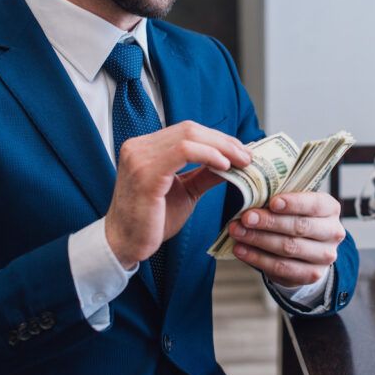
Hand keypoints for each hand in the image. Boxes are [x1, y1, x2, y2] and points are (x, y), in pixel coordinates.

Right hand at [105, 121, 250, 268]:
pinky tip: (224, 166)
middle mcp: (138, 146)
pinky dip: (208, 155)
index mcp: (145, 147)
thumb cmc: (152, 221)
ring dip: (221, 147)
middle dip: (224, 141)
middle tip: (247, 156)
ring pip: (189, 136)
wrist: (126, 245)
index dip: (217, 138)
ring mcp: (139, 157)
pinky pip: (183, 151)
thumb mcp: (186, 191)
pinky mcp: (145, 173)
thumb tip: (233, 161)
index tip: (241, 151)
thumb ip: (205, 173)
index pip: (187, 131)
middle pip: (190, 129)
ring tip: (241, 161)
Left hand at [229, 192, 344, 286]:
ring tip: (237, 232)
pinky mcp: (312, 275)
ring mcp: (324, 256)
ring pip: (288, 248)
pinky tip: (241, 249)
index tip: (272, 202)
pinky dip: (257, 258)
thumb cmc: (295, 217)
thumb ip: (278, 199)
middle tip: (246, 218)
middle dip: (269, 222)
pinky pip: (281, 267)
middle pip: (299, 227)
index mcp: (330, 208)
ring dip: (258, 239)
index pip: (315, 204)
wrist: (308, 249)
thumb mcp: (293, 203)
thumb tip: (250, 196)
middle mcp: (333, 232)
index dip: (293, 203)